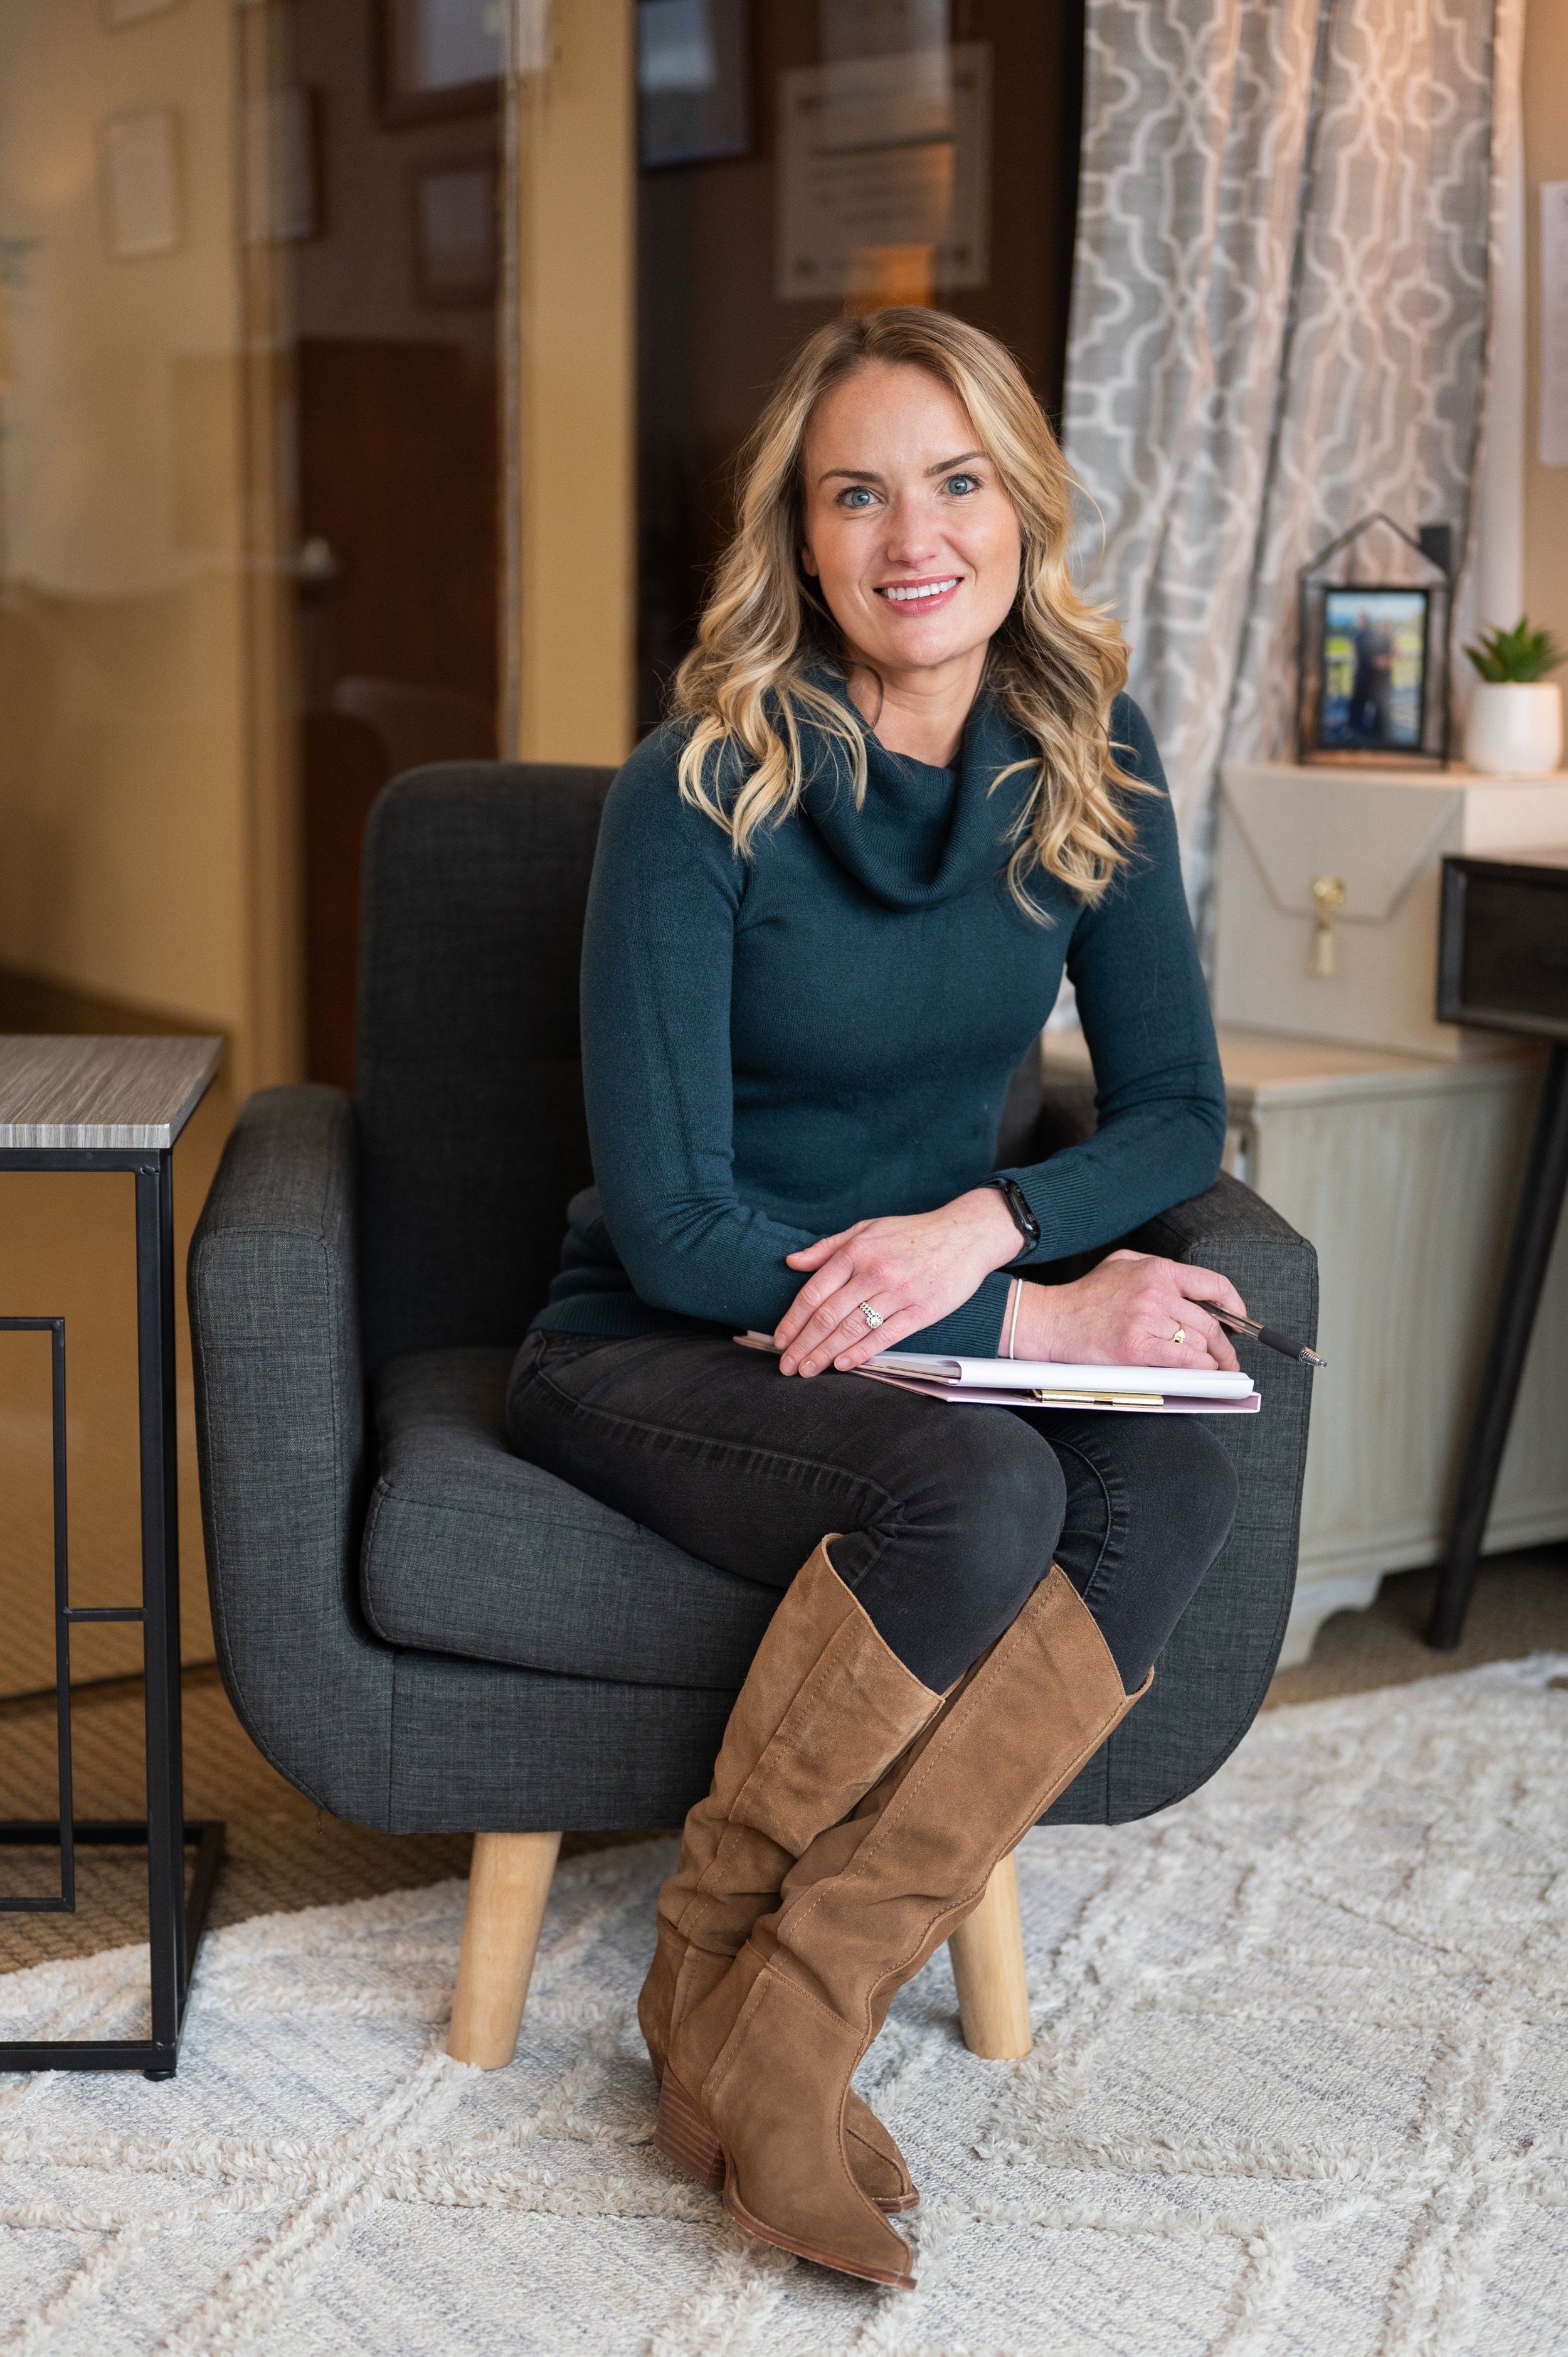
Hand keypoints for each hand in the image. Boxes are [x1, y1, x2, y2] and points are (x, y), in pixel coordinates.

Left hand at [775, 1188, 1019, 1375]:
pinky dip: (861, 1353)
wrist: (965, 1234)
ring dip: (825, 1353)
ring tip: (807, 1370)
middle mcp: (874, 1272)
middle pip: (828, 1315)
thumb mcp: (866, 1229)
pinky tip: (842, 1365)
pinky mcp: (921, 1310)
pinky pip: (885, 1336)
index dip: (792, 1320)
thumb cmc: (912, 1233)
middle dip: (803, 1344)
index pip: (813, 1292)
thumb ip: (828, 1247)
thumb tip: (791, 1262)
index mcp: (855, 1251)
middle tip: (786, 1365)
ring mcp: (898, 1292)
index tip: (779, 1340)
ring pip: (852, 1329)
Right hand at [1013, 1251, 1244, 1371]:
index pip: (1212, 1284)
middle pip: (1209, 1322)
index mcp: (1157, 1269)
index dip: (1233, 1305)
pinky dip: (1199, 1369)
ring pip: (1199, 1343)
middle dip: (1225, 1345)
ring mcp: (1147, 1320)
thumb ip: (1157, 1271)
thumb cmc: (1084, 1296)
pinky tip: (1200, 1372)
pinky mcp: (1137, 1348)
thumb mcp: (1123, 1264)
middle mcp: (1156, 1292)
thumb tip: (1193, 1290)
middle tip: (1229, 1358)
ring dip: (1211, 1360)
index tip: (1239, 1319)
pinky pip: (1184, 1360)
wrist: (1051, 1320)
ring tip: (1214, 1369)